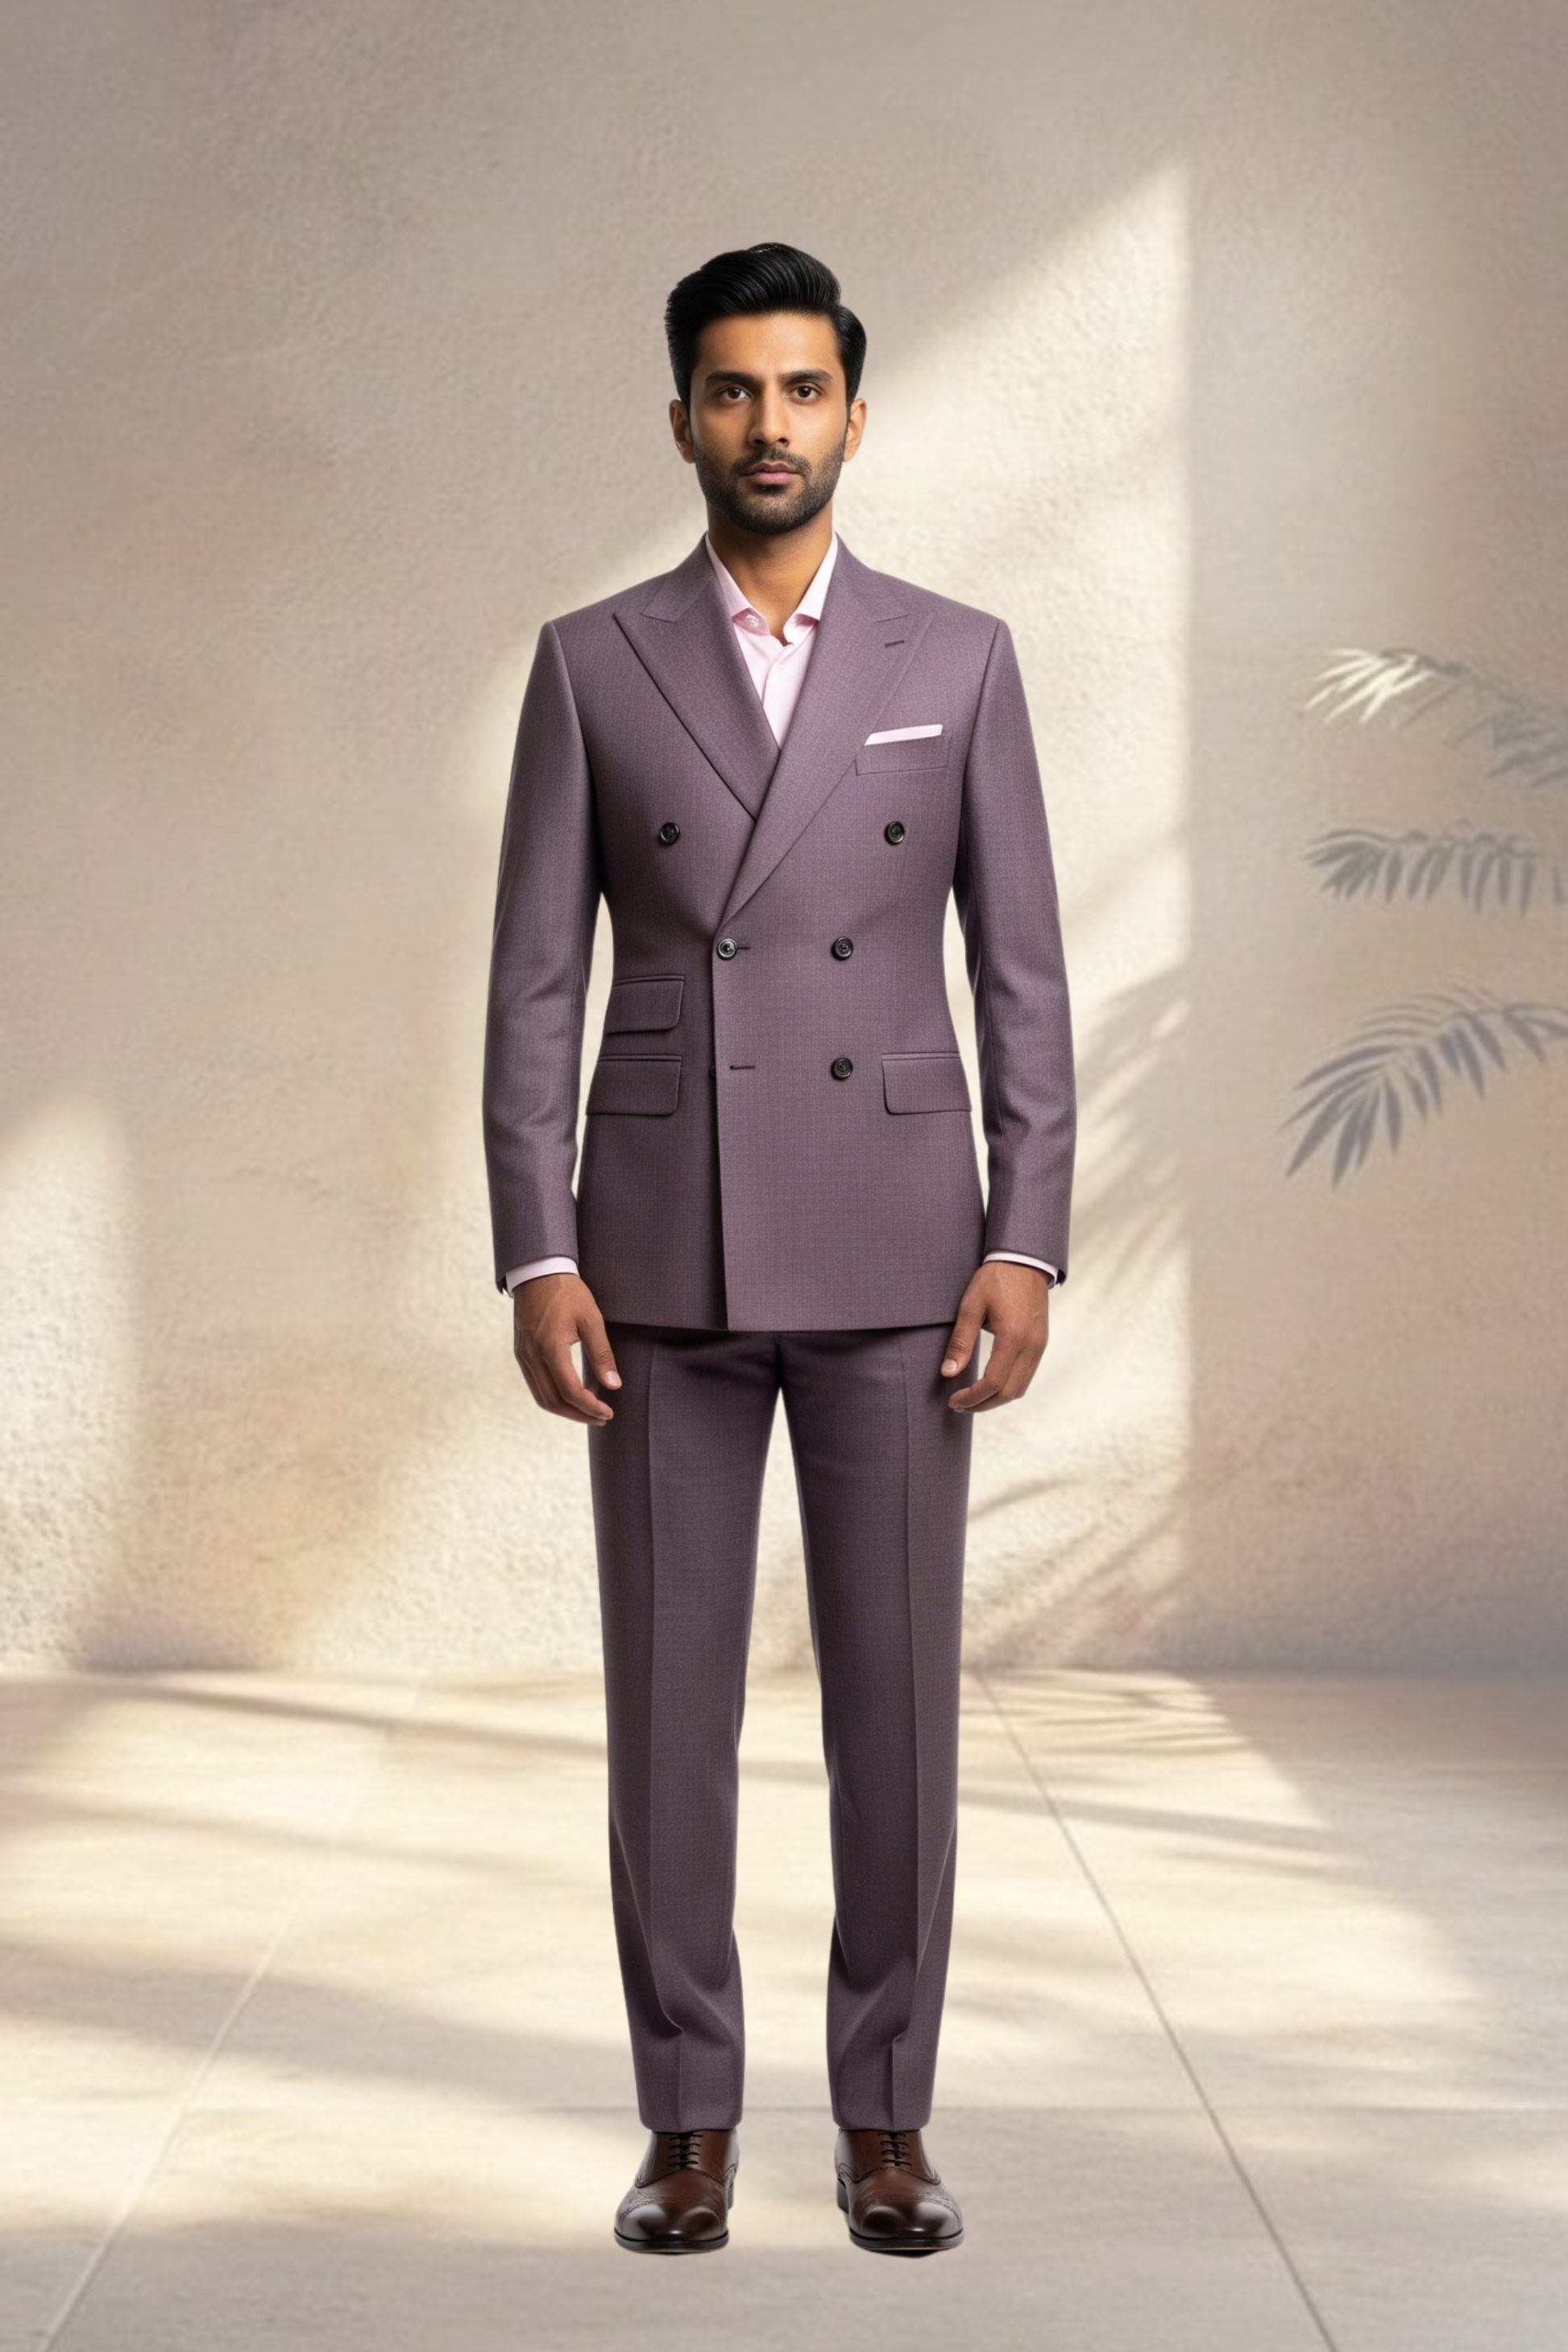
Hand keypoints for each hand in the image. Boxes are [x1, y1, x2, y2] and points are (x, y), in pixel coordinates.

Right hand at [512, 1272, 621, 1424]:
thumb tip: (614, 1385)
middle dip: (578, 1415)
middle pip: (552, 1401)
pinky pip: (535, 1384)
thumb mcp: (591, 1319)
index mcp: (550, 1347)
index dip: (591, 1407)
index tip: (608, 1412)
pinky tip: (571, 1394)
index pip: (570, 1391)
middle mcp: (532, 1355)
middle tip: (601, 1418)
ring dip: (564, 1409)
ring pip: (541, 1397)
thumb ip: (602, 1354)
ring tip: (588, 1411)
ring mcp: (523, 1355)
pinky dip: (553, 1396)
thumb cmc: (568, 1292)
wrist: (538, 1272)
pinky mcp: (521, 1353)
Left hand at [941, 1261, 1049, 1412]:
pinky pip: (1026, 1375)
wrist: (1024, 1260)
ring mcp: (1039, 1346)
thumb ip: (960, 1341)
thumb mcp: (971, 1305)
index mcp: (1013, 1337)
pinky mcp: (1041, 1343)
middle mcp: (1032, 1346)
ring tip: (971, 1398)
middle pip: (1009, 1393)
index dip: (972, 1397)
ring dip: (996, 1399)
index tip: (953, 1400)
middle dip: (982, 1404)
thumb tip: (948, 1373)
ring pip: (1020, 1388)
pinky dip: (1008, 1387)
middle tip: (958, 1405)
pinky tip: (989, 1383)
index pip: (993, 1383)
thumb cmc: (995, 1279)